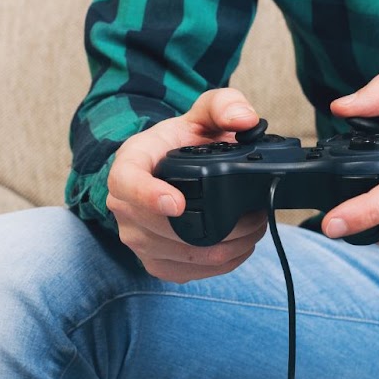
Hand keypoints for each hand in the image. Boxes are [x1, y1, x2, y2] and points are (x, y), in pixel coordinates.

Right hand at [106, 88, 268, 282]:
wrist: (167, 170)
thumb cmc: (180, 142)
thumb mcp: (202, 114)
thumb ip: (224, 105)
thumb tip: (244, 118)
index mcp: (129, 165)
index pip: (127, 183)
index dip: (149, 195)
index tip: (178, 203)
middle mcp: (125, 207)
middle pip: (164, 229)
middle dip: (218, 226)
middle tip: (254, 214)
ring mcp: (137, 240)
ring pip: (183, 255)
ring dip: (227, 247)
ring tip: (253, 228)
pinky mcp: (155, 263)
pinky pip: (188, 272)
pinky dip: (220, 264)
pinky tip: (238, 247)